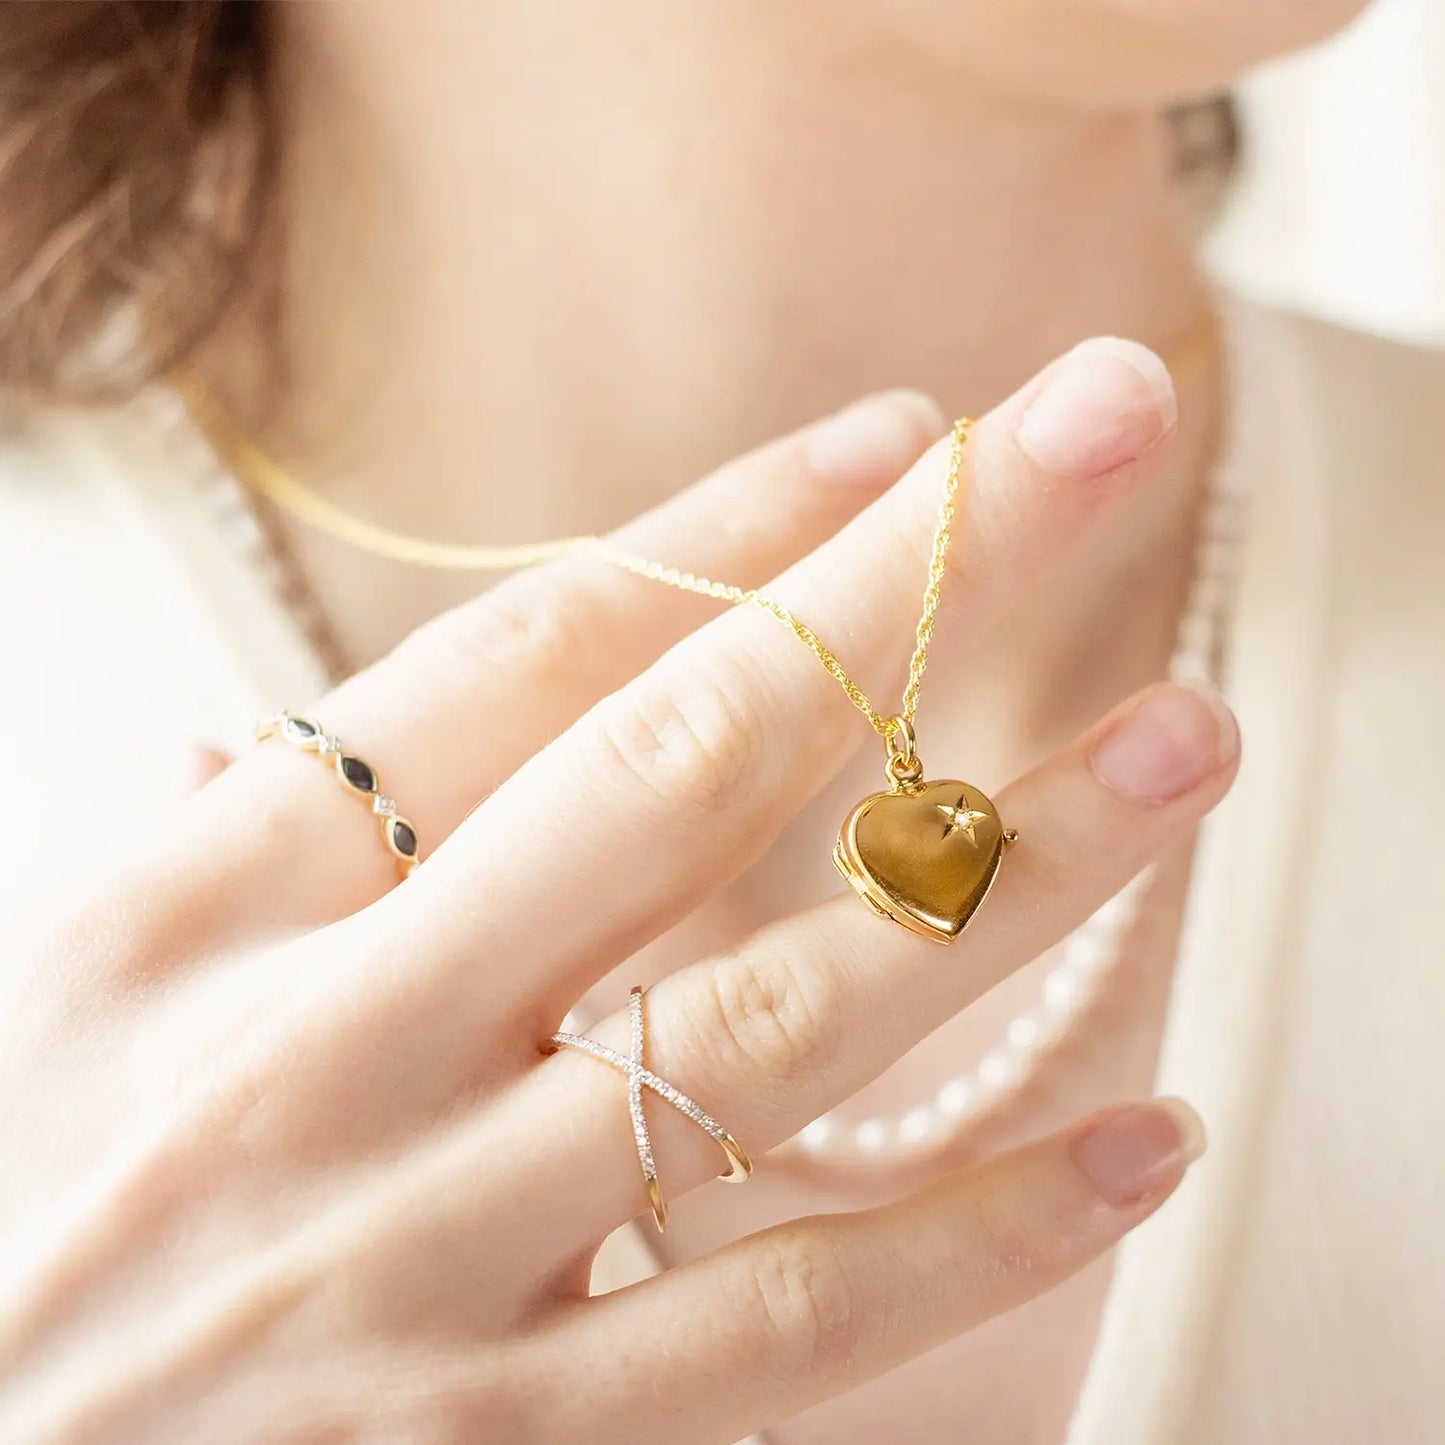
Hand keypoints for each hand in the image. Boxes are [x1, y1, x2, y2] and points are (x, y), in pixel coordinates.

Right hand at [0, 340, 1232, 1443]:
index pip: (526, 654)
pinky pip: (784, 1321)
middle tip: (1107, 440)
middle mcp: (329, 1051)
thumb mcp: (79, 984)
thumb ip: (240, 850)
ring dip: (1010, 874)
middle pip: (684, 765)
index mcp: (208, 905)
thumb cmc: (21, 1198)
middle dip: (912, 586)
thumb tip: (313, 728)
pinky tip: (1136, 1140)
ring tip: (1183, 747)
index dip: (739, 526)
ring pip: (779, 1022)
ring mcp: (426, 1258)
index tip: (914, 439)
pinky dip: (977, 1228)